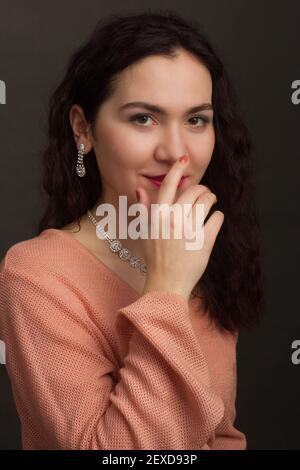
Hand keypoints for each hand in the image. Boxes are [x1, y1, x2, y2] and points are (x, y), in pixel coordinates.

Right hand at [137, 156, 223, 300]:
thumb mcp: (146, 232)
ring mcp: (189, 230)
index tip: (184, 159)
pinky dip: (218, 216)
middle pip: (193, 191)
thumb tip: (139, 189)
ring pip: (206, 202)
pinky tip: (216, 218)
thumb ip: (144, 210)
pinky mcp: (204, 241)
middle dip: (202, 188)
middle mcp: (173, 220)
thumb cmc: (155, 258)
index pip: (169, 185)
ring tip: (212, 201)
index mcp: (158, 216)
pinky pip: (216, 219)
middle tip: (206, 192)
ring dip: (211, 198)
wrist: (166, 283)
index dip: (177, 169)